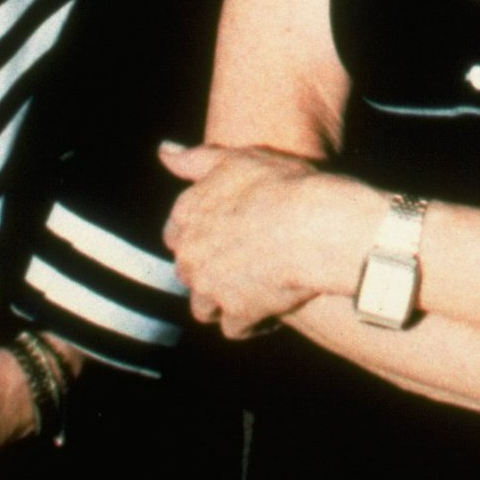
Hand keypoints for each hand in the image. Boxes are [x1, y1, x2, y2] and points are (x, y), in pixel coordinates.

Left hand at [161, 141, 358, 337]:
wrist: (316, 226)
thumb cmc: (282, 185)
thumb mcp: (237, 159)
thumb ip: (196, 159)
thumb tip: (163, 152)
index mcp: (186, 214)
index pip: (175, 234)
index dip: (201, 235)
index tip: (226, 234)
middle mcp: (189, 254)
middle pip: (189, 272)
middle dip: (210, 271)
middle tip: (247, 261)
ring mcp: (209, 287)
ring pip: (204, 305)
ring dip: (224, 301)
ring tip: (257, 289)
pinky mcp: (236, 314)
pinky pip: (235, 328)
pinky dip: (251, 322)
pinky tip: (272, 308)